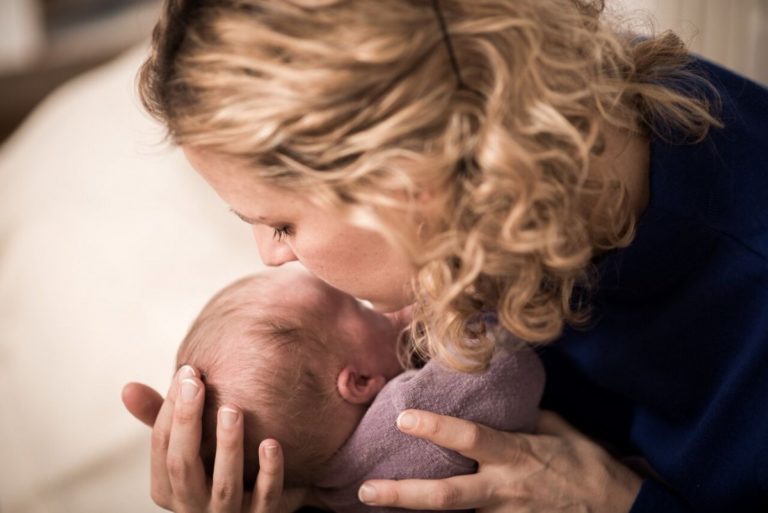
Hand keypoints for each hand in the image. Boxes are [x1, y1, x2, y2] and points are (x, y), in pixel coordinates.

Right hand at [121, 367, 305, 512]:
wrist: (256, 504)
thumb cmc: (211, 466)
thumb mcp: (186, 445)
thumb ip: (160, 419)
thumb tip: (128, 388)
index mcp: (167, 487)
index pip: (161, 445)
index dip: (170, 408)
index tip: (187, 371)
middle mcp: (192, 505)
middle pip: (182, 465)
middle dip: (187, 422)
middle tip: (197, 384)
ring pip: (224, 485)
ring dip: (227, 446)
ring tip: (232, 410)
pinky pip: (266, 497)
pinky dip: (269, 471)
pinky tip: (271, 443)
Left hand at [357, 409, 641, 511]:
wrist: (620, 512)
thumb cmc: (590, 467)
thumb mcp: (561, 432)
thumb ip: (526, 418)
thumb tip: (501, 401)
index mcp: (514, 456)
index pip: (469, 438)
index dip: (435, 428)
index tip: (402, 417)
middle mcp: (502, 490)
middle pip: (445, 497)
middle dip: (401, 495)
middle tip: (366, 490)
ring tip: (381, 503)